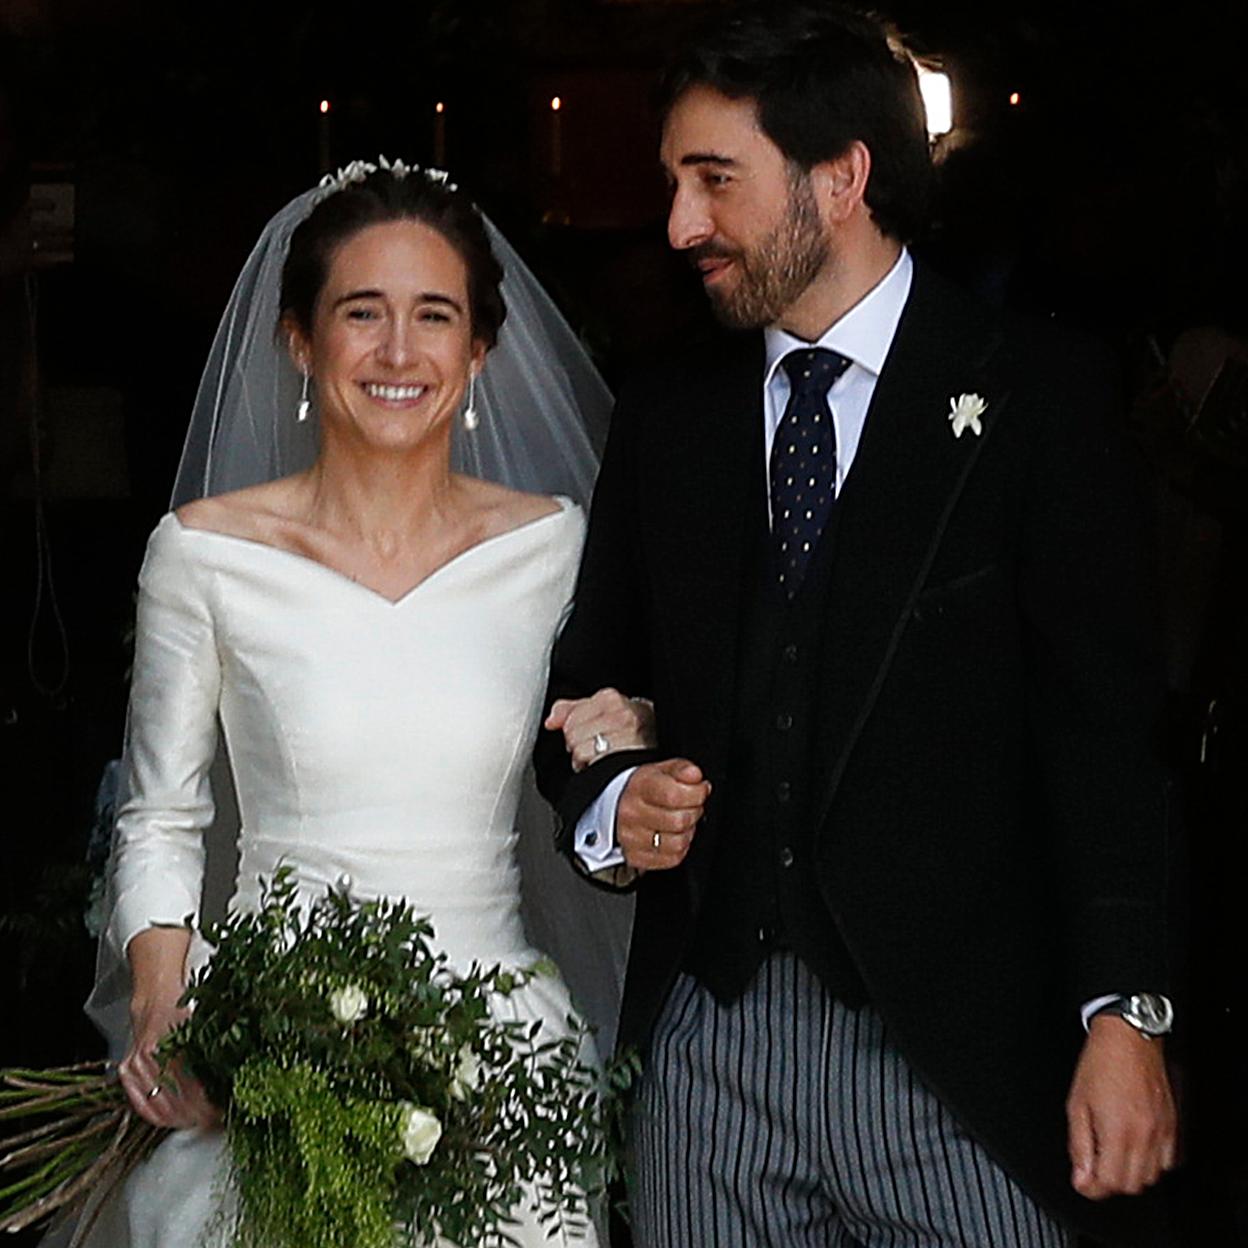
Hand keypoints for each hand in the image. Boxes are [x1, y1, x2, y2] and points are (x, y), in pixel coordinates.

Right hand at [118, 988, 219, 1130]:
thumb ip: (217, 1048)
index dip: (207, 1105)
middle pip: (173, 1102)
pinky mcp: (126, 1072)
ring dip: (178, 1119)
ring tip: (197, 1122)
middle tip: (213, 1120)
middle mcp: (149, 1056)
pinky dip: (157, 1116)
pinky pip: (140, 1104)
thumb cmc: (183, 1007)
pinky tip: (173, 1119)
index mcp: (171, 1043)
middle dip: (196, 1116)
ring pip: (156, 1107)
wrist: (157, 996)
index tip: (221, 1112)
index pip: (190, 1088)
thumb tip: (238, 1075)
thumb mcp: (204, 1023)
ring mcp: (134, 1065)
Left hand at [545, 687, 656, 771]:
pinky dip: (594, 769)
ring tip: (602, 756)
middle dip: (578, 744)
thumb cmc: (633, 728)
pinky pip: (593, 764)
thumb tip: (552, 721)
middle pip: (572, 734)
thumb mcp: (604, 710)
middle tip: (597, 746)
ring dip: (586, 759)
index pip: (570, 718)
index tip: (588, 733)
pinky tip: (606, 765)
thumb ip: (572, 709)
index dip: (574, 729)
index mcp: (610, 698)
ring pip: (580, 750)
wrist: (665, 743)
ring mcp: (627, 735)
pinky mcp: (629, 757)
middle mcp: (620, 714)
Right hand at [615, 758, 709, 871]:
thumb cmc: (645, 788)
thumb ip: (681, 769)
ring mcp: (631, 838)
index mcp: (639, 787)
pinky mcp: (636, 857)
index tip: (701, 789)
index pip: (674, 795)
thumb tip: (694, 775)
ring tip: (681, 820)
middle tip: (691, 805)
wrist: (617, 806)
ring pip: (678, 843)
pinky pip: (672, 858)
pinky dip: (679, 848)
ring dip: (687, 832)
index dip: (697, 793)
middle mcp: (631, 813)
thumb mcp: (662, 770)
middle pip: (679, 821)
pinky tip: (672, 835)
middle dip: (694, 812)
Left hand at [1066, 1014, 1176, 1198]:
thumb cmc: (1100, 1064)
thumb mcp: (1076, 1103)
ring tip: (1112, 1153)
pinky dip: (1151, 1163)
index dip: (1092, 1187)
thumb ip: (1079, 1144)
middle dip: (1109, 1182)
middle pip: (1131, 1185)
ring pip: (1150, 1177)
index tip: (1082, 1180)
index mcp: (1118, 1131)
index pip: (1110, 1182)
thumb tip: (1081, 1176)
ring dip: (1129, 1174)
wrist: (1129, 1038)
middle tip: (1093, 1165)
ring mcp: (1162, 1132)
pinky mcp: (1172, 1126)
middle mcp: (1144, 1136)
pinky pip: (1167, 1161)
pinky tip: (1134, 1146)